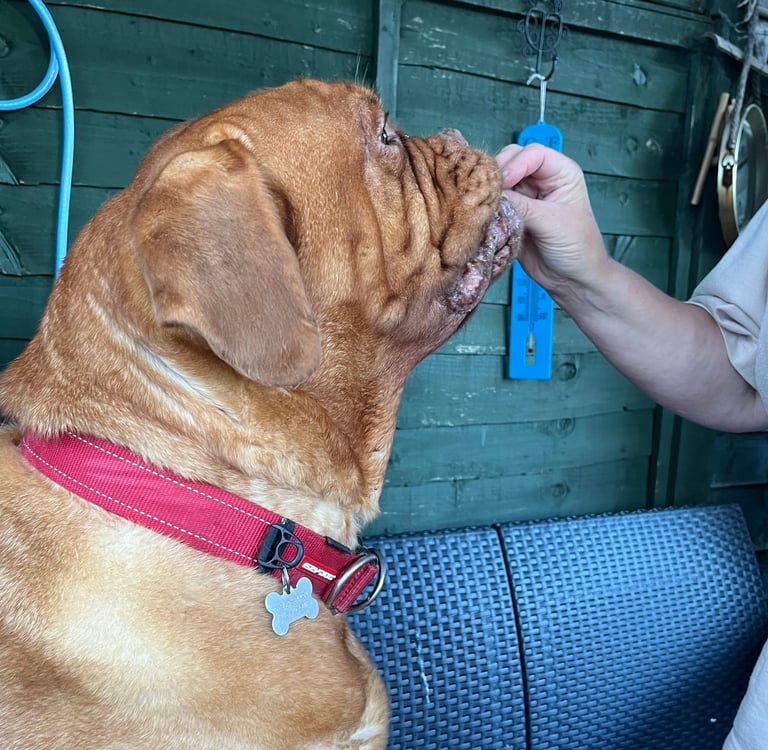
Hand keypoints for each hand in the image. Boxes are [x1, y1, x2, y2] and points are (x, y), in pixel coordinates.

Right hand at [495, 143, 605, 292]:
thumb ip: (522, 206)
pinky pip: (494, 203)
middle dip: (497, 174)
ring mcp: (526, 197)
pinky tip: (482, 215)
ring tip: (482, 205)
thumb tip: (492, 195)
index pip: (532, 154)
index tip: (504, 184)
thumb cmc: (577, 248)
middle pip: (511, 161)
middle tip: (487, 193)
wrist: (572, 280)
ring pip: (499, 182)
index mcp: (561, 173)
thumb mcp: (552, 223)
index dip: (515, 164)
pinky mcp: (513, 214)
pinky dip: (486, 207)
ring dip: (489, 191)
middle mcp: (542, 180)